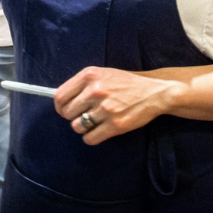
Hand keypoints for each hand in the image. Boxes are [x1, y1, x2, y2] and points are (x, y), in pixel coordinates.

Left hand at [54, 66, 175, 145]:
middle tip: (86, 115)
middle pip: (67, 113)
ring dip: (84, 128)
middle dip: (74, 117)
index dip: (60, 107)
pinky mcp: (115, 125)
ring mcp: (105, 108)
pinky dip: (92, 138)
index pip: (60, 96)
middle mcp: (95, 91)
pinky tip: (100, 131)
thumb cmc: (125, 83)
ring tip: (96, 122)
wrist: (153, 92)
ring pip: (77, 127)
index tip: (65, 110)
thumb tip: (60, 102)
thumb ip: (82, 85)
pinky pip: (90, 138)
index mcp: (89, 75)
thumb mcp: (102, 74)